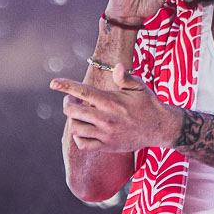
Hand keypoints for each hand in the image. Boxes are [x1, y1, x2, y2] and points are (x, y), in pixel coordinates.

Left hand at [51, 65, 181, 151]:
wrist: (160, 128)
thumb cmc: (149, 104)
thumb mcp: (139, 87)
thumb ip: (125, 77)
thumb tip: (117, 67)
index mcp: (111, 101)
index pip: (82, 91)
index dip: (65, 86)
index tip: (53, 83)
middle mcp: (105, 118)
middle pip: (72, 111)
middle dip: (67, 103)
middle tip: (72, 99)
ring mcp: (105, 134)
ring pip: (75, 128)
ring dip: (73, 119)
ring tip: (79, 114)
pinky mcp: (107, 146)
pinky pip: (83, 144)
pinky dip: (79, 137)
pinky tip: (84, 129)